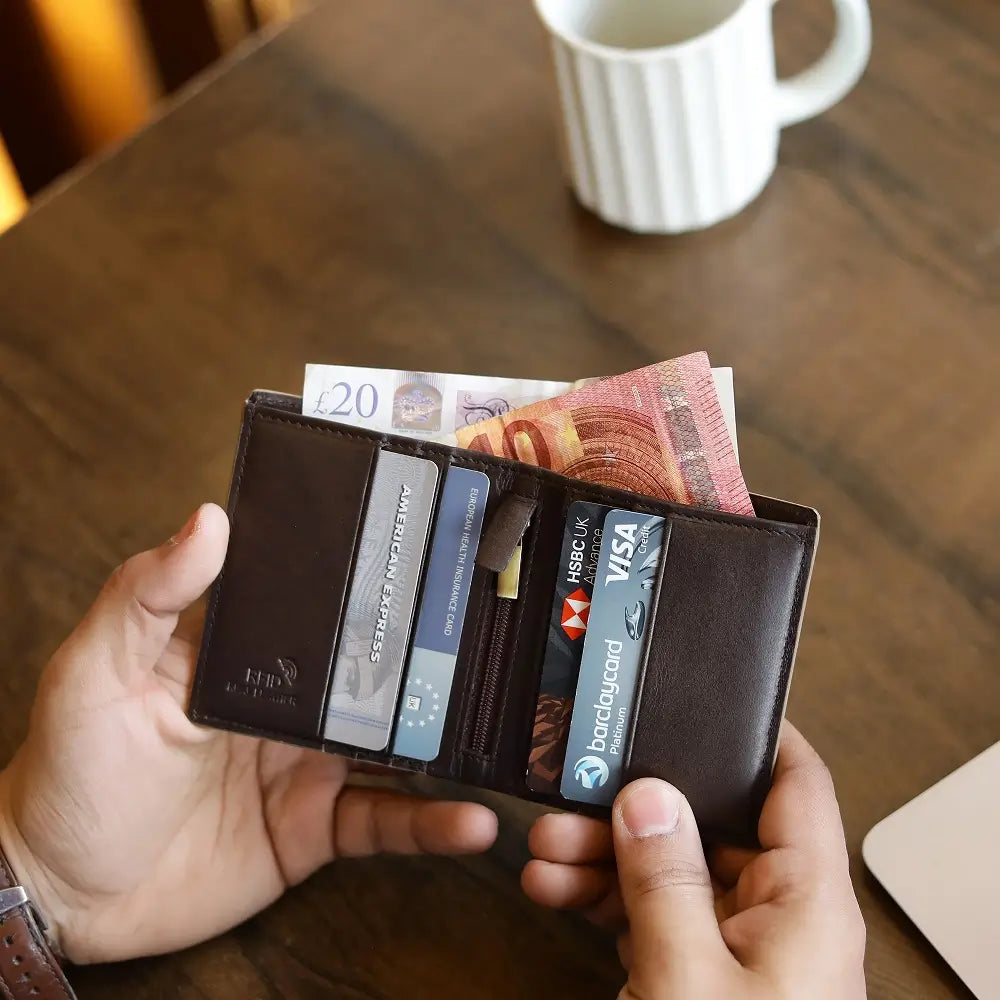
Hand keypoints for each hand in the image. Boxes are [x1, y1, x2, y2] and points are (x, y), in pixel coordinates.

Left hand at [0, 505, 497, 963]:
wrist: (68, 892)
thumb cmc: (71, 768)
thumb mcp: (97, 669)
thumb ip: (148, 596)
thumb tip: (210, 518)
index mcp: (248, 651)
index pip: (321, 603)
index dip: (371, 577)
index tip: (432, 549)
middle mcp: (290, 701)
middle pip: (375, 670)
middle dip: (432, 654)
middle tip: (499, 634)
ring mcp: (309, 765)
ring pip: (396, 744)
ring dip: (446, 738)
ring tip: (503, 725)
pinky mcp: (317, 829)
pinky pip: (386, 823)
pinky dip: (432, 824)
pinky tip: (473, 821)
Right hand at [522, 724, 865, 998]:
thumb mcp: (687, 977)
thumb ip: (667, 878)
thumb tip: (651, 796)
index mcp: (805, 902)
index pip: (795, 783)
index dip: (754, 732)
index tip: (696, 698)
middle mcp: (775, 913)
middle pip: (710, 822)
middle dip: (636, 805)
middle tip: (574, 794)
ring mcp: (734, 944)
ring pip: (669, 866)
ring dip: (604, 853)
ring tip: (546, 850)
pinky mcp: (697, 972)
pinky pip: (651, 910)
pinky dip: (603, 896)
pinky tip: (557, 887)